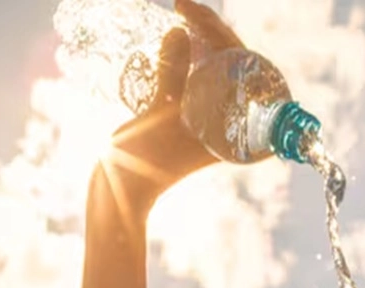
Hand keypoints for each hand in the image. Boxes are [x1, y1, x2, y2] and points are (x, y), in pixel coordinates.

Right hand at [99, 0, 248, 205]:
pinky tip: (174, 39)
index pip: (245, 72)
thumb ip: (173, 74)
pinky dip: (186, 57)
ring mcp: (209, 121)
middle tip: (183, 7)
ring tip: (180, 16)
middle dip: (212, 33)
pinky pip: (195, 79)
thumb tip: (181, 31)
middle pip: (232, 67)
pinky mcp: (188, 118)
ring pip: (213, 70)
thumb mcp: (159, 114)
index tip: (194, 13)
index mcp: (238, 132)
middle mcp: (230, 125)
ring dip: (200, 41)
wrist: (119, 192)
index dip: (224, 36)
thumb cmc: (142, 161)